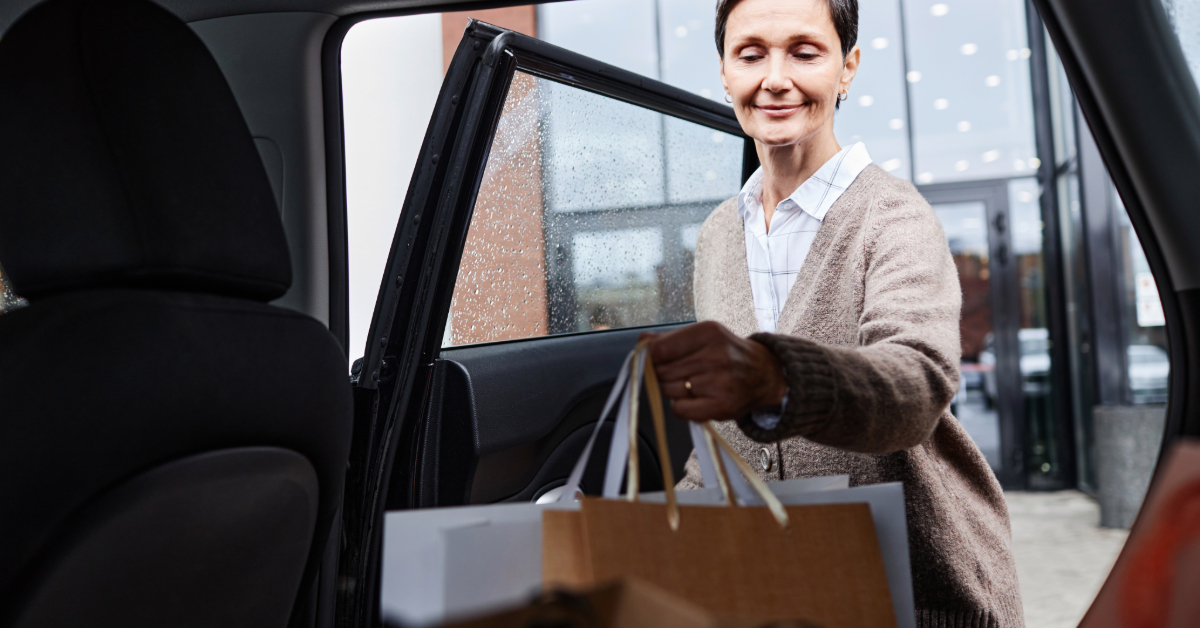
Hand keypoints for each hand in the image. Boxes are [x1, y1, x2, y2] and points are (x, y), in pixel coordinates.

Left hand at [639, 321, 786, 422]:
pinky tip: (694, 398)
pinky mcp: (721, 406)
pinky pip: (679, 410)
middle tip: (679, 372)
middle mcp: (715, 356)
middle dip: (663, 374)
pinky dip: (681, 406)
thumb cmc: (727, 353)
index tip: (657, 359)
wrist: (765, 374)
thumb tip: (642, 341)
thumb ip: (670, 339)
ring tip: (691, 384)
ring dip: (673, 389)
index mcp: (709, 333)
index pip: (660, 349)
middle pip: (662, 371)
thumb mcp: (704, 336)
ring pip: (668, 390)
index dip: (652, 357)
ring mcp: (719, 382)